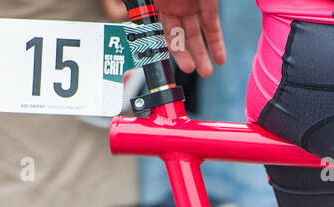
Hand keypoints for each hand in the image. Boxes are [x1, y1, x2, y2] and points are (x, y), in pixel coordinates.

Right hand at [105, 0, 225, 76]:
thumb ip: (130, 2)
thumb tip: (113, 9)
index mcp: (155, 3)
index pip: (158, 32)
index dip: (164, 48)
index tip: (168, 63)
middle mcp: (172, 6)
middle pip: (178, 36)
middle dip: (185, 55)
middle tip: (191, 70)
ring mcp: (190, 4)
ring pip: (196, 34)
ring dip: (202, 54)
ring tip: (207, 72)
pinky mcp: (208, 3)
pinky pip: (212, 25)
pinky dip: (216, 42)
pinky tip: (220, 59)